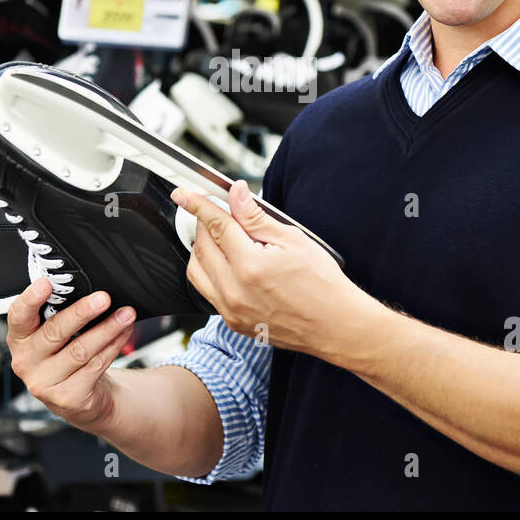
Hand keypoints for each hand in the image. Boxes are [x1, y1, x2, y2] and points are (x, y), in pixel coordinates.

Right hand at [6, 279, 134, 432]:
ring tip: (126, 314)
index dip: (30, 299)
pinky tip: (124, 333)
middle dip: (82, 312)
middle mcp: (25, 361)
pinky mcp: (66, 398)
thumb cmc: (64, 355)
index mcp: (19, 338)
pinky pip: (95, 366)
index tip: (46, 284)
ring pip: (80, 350)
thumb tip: (84, 287)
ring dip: (107, 329)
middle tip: (103, 298)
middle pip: (55, 332)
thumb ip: (57, 313)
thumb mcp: (52, 334)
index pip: (18, 316)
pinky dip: (113, 346)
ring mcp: (43, 383)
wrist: (77, 398)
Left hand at [171, 179, 373, 357]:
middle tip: (221, 213)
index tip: (184, 194)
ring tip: (223, 238)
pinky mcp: (232, 322)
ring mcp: (231, 310)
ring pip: (196, 270)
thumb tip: (237, 195)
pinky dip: (210, 272)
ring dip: (202, 249)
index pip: (214, 225)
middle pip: (201, 245)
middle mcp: (234, 291)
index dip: (197, 205)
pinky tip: (229, 264)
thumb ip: (257, 218)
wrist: (335, 325)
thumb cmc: (322, 284)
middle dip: (205, 224)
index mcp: (250, 265)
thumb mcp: (293, 240)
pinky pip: (207, 291)